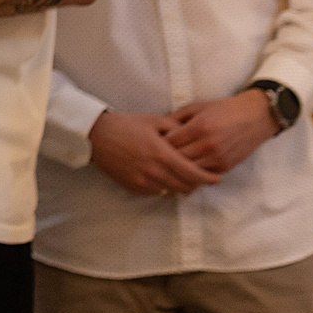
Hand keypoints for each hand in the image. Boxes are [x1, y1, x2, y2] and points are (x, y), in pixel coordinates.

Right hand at [88, 109, 216, 196]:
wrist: (96, 136)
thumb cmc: (125, 125)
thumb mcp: (154, 120)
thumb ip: (177, 129)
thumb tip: (195, 136)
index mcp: (161, 154)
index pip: (193, 173)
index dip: (208, 178)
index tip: (217, 178)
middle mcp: (154, 171)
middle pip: (185, 186)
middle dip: (196, 183)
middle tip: (201, 177)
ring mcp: (142, 181)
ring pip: (172, 192)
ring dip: (181, 186)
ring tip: (182, 177)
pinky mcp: (133, 187)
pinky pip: (156, 192)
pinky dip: (164, 187)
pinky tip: (163, 176)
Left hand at [165, 91, 281, 178]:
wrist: (256, 117)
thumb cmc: (224, 109)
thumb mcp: (198, 106)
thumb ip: (176, 117)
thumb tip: (157, 128)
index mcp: (200, 127)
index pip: (170, 142)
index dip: (159, 143)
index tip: (155, 142)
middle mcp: (208, 145)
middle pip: (177, 158)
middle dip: (165, 157)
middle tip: (159, 155)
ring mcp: (218, 158)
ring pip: (188, 170)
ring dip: (178, 167)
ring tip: (170, 163)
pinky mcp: (225, 166)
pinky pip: (202, 175)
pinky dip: (193, 173)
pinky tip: (186, 168)